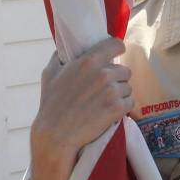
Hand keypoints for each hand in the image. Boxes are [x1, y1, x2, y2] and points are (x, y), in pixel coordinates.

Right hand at [29, 37, 131, 175]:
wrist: (56, 134)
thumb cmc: (51, 104)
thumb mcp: (49, 74)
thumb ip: (58, 58)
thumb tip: (63, 50)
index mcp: (89, 60)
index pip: (116, 45)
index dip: (117, 50)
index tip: (114, 56)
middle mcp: (104, 73)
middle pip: (125, 70)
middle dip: (117, 78)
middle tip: (105, 88)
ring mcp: (112, 91)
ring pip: (128, 87)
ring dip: (120, 94)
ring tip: (105, 102)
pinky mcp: (118, 108)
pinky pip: (130, 102)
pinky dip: (123, 107)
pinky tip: (110, 112)